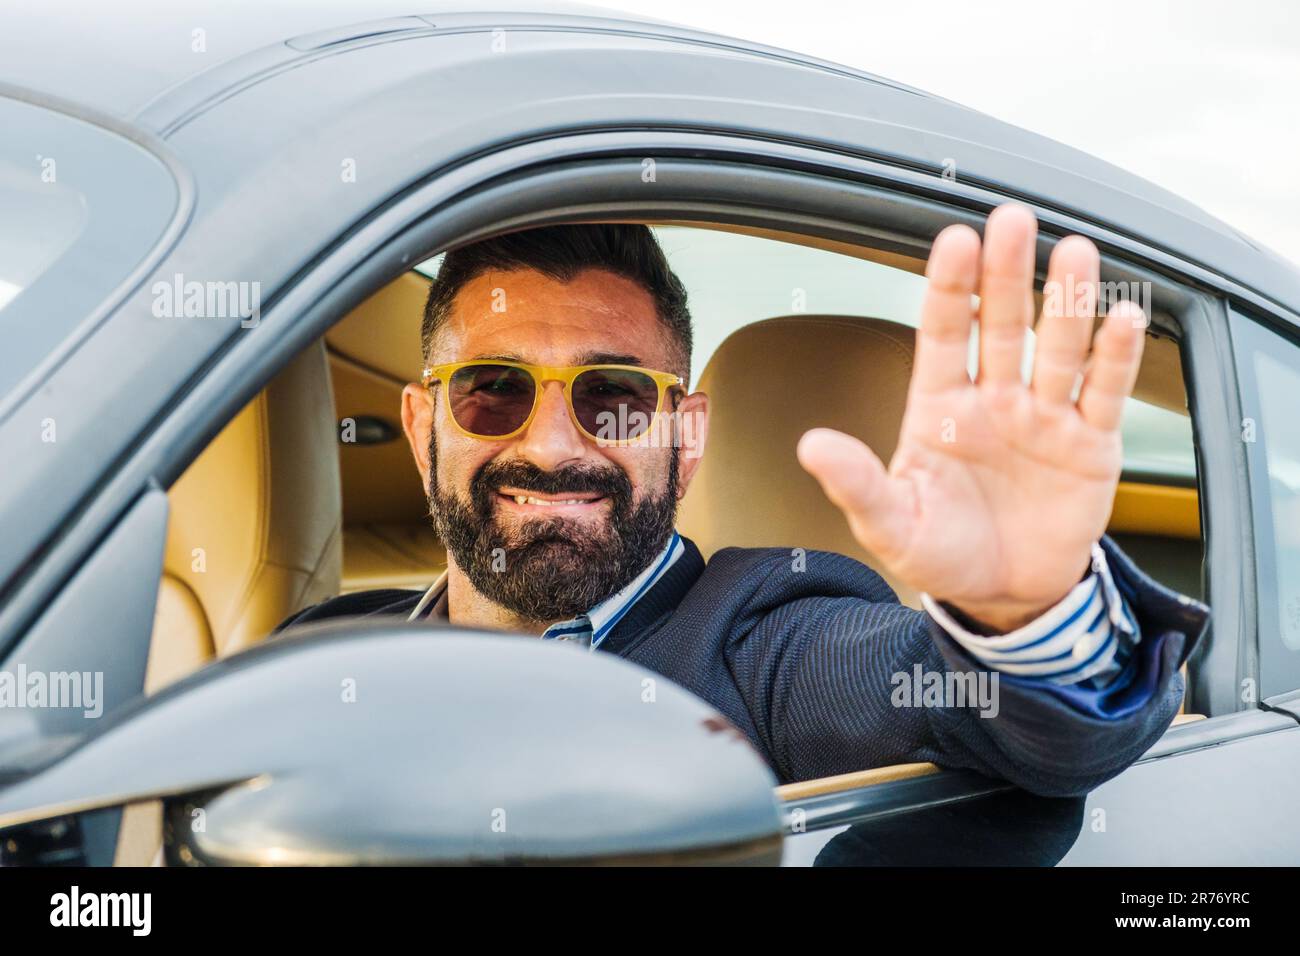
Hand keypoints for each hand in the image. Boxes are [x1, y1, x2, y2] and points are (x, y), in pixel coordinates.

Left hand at [797, 203, 1145, 631]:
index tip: (955, 240)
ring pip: (1058, 346)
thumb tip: (810, 445)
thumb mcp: (891, 524)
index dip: (949, 288)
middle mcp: (994, 400)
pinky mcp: (1090, 444)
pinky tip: (1123, 316)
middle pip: (1004, 324)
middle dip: (1007, 274)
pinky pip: (1103, 392)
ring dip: (1067, 301)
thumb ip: (857, 483)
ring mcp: (1044, 417)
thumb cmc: (941, 552)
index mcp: (941, 408)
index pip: (943, 333)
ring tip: (1075, 253)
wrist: (1002, 595)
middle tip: (1012, 220)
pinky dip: (1115, 357)